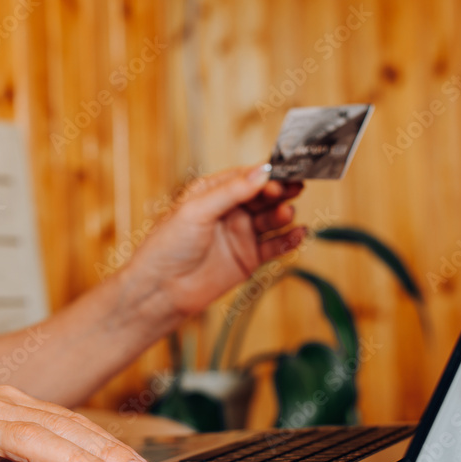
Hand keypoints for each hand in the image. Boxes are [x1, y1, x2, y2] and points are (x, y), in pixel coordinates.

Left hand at [126, 164, 305, 316]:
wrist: (161, 289)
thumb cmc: (168, 246)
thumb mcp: (196, 211)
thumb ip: (230, 192)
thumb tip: (262, 171)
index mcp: (213, 192)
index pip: (246, 177)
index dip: (266, 175)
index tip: (283, 173)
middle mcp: (229, 211)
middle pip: (263, 196)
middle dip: (279, 191)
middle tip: (294, 188)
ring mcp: (240, 235)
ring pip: (271, 219)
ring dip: (283, 214)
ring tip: (287, 213)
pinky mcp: (248, 259)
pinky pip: (275, 246)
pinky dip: (289, 240)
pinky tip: (299, 234)